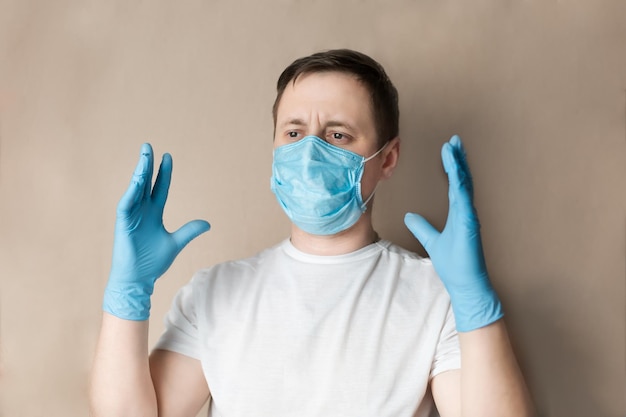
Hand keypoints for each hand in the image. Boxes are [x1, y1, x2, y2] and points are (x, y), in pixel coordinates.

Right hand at [103, 143, 209, 320]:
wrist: (138, 280)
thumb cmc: (153, 263)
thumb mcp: (175, 243)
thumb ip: (189, 231)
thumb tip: (207, 223)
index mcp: (154, 214)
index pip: (160, 188)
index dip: (164, 173)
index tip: (168, 157)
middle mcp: (142, 211)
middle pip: (145, 183)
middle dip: (147, 165)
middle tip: (149, 147)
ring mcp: (132, 216)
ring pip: (135, 189)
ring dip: (139, 172)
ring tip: (144, 156)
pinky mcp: (123, 224)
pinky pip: (126, 204)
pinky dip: (131, 191)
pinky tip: (137, 179)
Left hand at [404, 135, 502, 331]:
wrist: (465, 284)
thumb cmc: (455, 264)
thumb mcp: (432, 241)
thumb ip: (422, 227)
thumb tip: (410, 216)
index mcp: (459, 213)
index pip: (455, 184)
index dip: (453, 166)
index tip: (449, 149)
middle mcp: (466, 211)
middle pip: (462, 180)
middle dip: (458, 159)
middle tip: (454, 140)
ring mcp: (469, 217)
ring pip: (464, 185)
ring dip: (459, 166)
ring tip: (454, 148)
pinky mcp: (470, 224)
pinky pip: (465, 200)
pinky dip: (461, 184)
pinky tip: (458, 171)